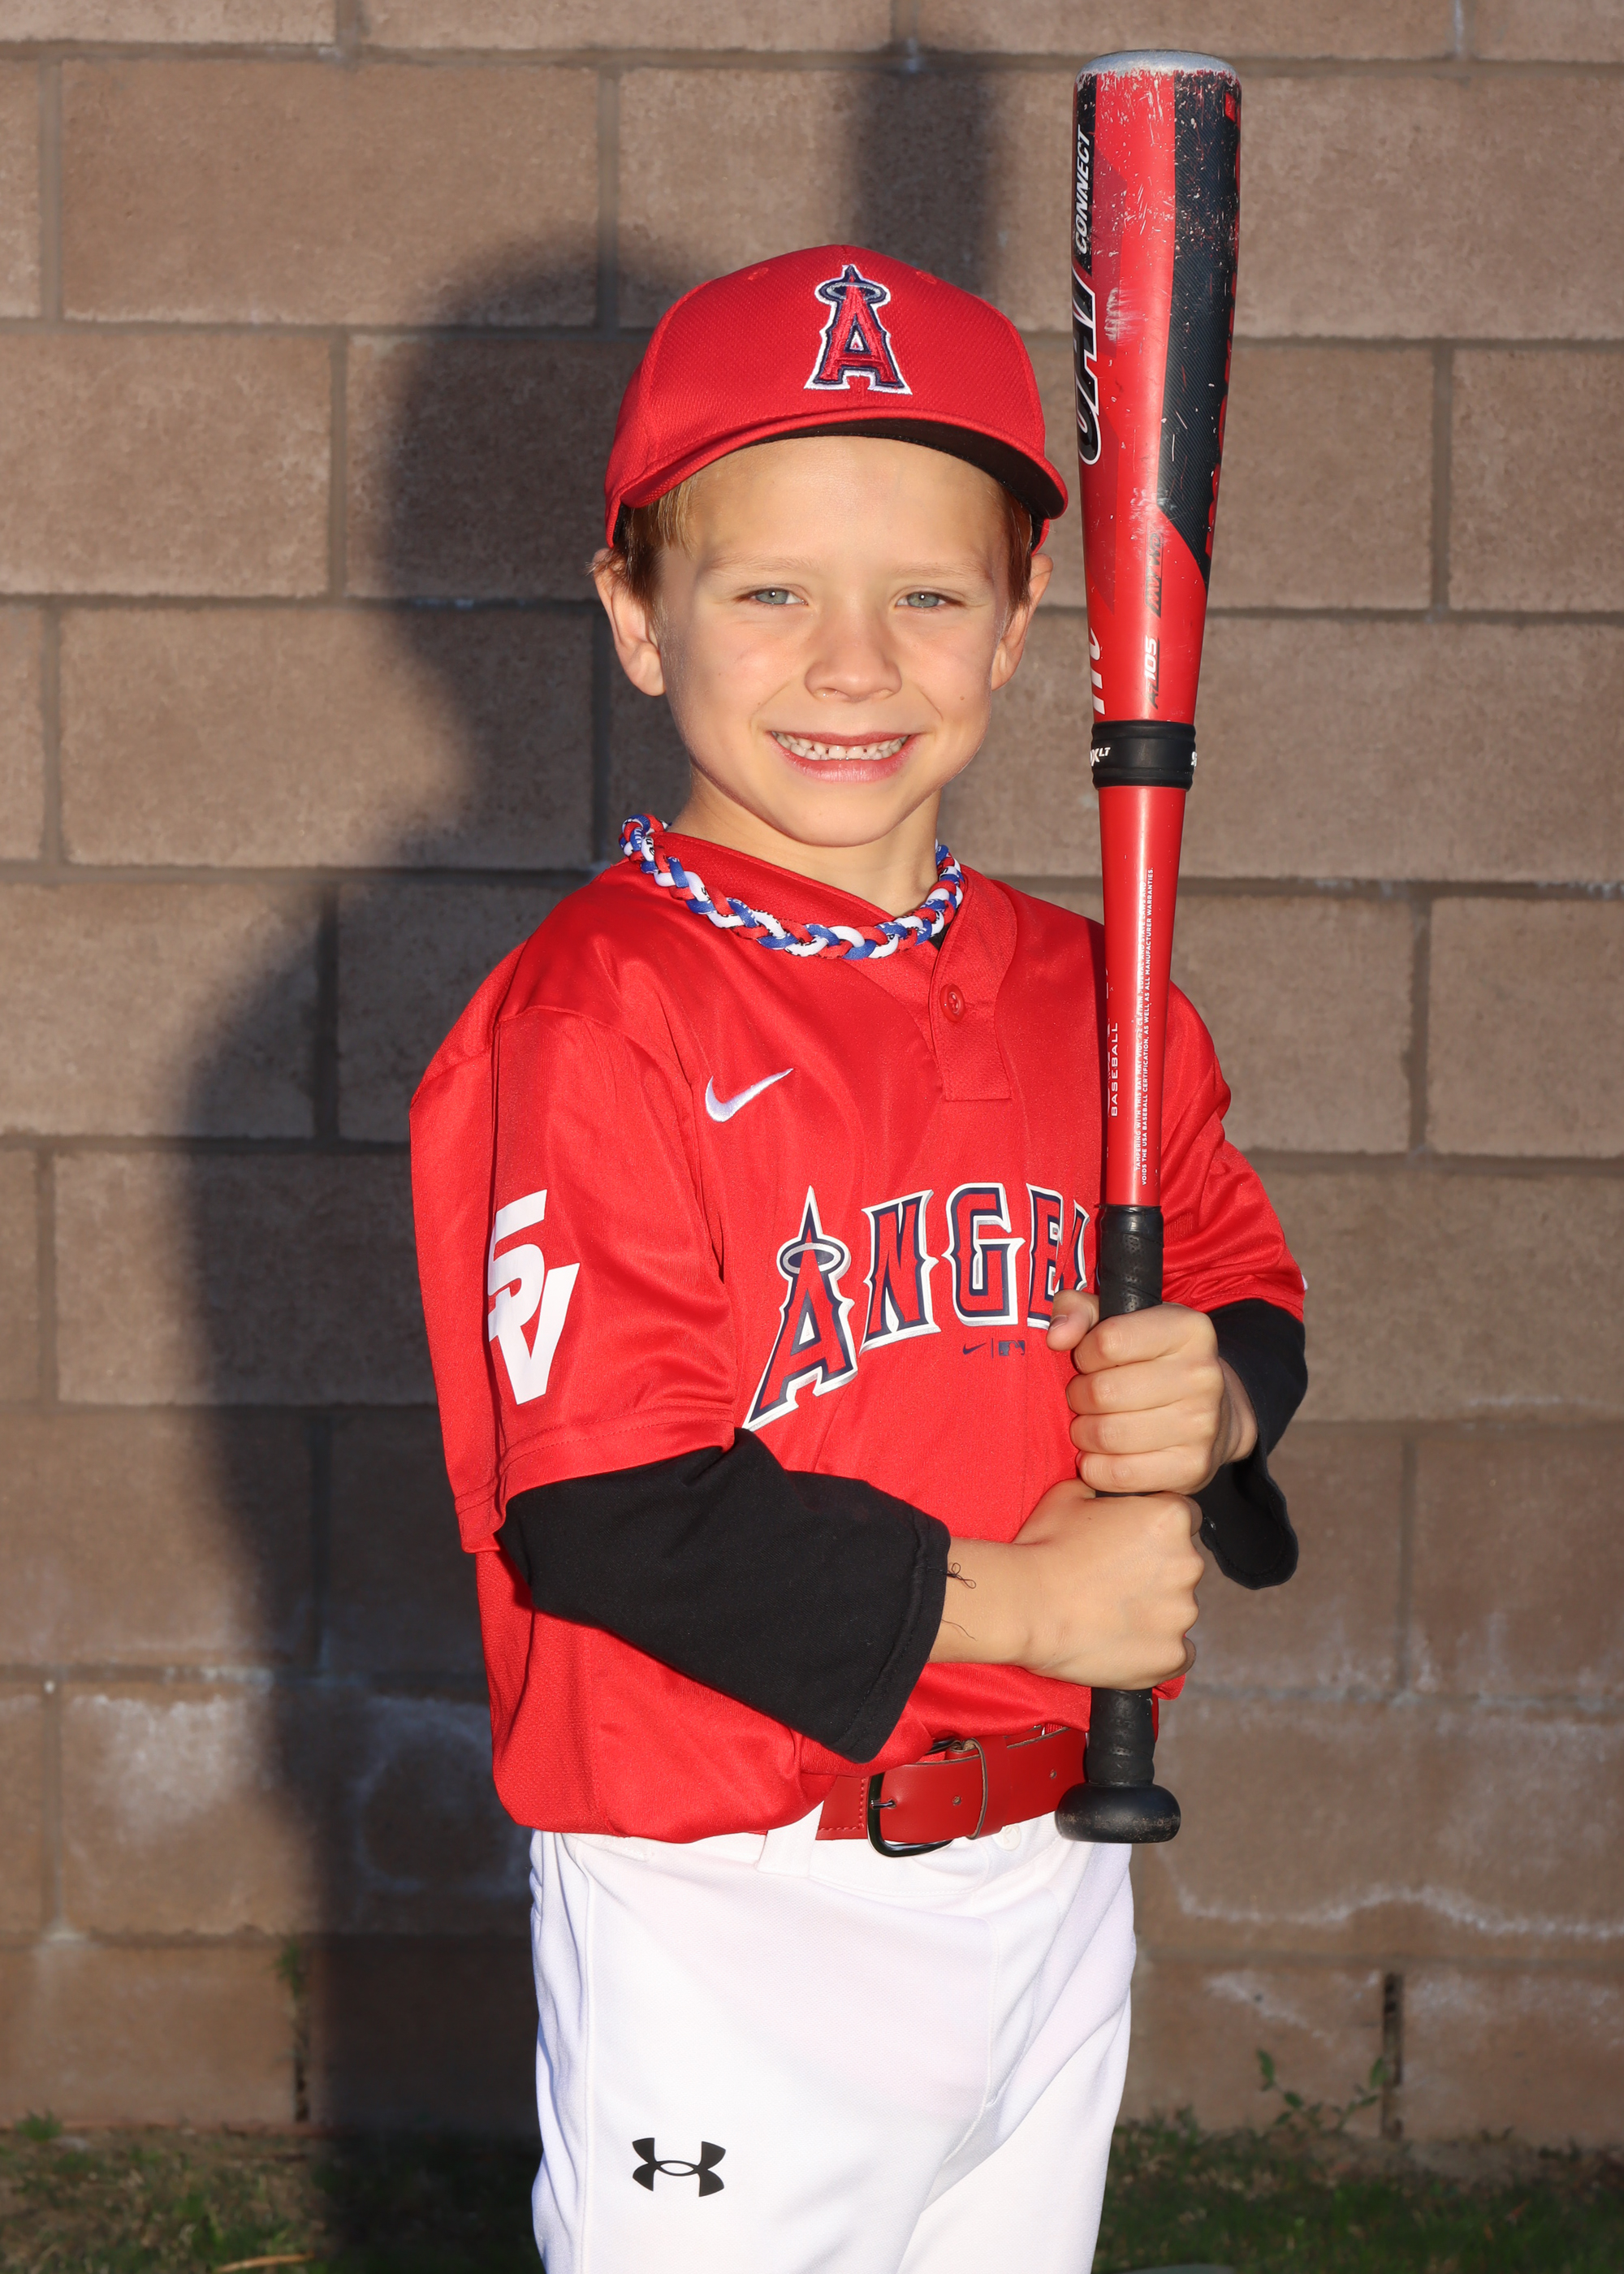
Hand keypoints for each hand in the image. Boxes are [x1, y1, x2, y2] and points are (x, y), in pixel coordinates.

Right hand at [930, 1477, 1202, 1689]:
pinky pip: (1176, 1654)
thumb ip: (1104, 1490)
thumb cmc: (1044, 1549)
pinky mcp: (1170, 1656)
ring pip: (1177, 1609)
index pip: (1182, 1517)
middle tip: (1113, 1580)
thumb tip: (1106, 1490)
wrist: (1025, 1606)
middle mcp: (1187, 1564)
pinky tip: (1121, 1642)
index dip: (1154, 1530)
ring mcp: (1181, 1613)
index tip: (1131, 1542)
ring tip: (1109, 1614)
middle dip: (1155, 1571)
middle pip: (1182, 1565)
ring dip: (1154, 1611)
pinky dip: (1154, 1649)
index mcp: (1169, 1518)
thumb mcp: (1069, 1495)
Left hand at [1046, 1291, 1255, 1495]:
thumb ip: (1078, 1310)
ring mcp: (1202, 1424)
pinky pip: (1119, 1474)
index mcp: (1188, 1329)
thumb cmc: (1152, 1360)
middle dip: (1079, 1397)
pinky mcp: (1193, 1466)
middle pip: (1103, 1392)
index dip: (1084, 1354)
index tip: (1089, 1362)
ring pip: (1107, 1435)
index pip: (1108, 1341)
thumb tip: (1057, 1336)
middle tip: (1083, 1399)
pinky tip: (1100, 1455)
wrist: (1217, 1412)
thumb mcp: (1120, 1320)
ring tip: (1091, 1425)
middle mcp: (1203, 1374)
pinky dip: (1096, 1467)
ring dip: (1084, 1433)